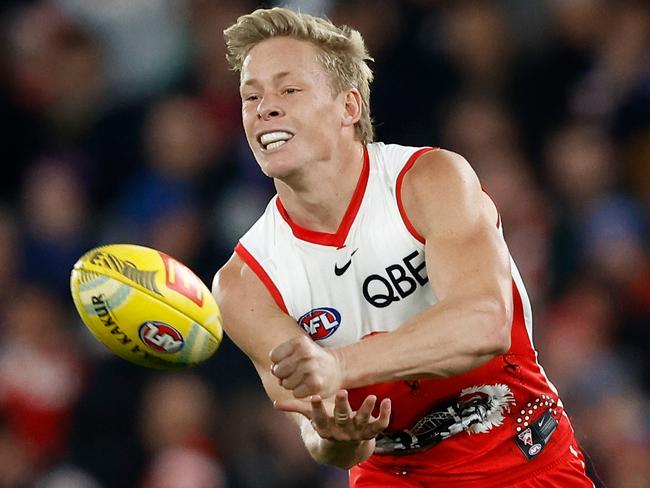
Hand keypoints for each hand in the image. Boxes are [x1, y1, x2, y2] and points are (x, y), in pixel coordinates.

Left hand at [270, 335, 343, 398]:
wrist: (338, 368)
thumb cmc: (313, 358)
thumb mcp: (299, 348)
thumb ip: (281, 357)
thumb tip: (273, 370)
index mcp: (299, 342)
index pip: (274, 357)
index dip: (279, 362)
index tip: (290, 361)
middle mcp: (305, 354)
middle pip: (278, 371)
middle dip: (283, 375)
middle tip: (296, 372)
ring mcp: (310, 369)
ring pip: (285, 384)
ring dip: (292, 384)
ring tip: (304, 377)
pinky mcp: (315, 384)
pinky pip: (295, 393)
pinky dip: (300, 392)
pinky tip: (309, 385)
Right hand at [275, 389, 391, 441]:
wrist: (345, 449)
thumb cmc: (327, 425)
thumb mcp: (313, 417)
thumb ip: (297, 408)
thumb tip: (276, 404)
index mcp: (326, 427)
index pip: (320, 419)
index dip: (317, 409)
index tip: (314, 397)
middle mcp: (342, 431)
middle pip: (342, 418)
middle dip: (342, 406)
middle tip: (342, 392)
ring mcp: (358, 432)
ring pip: (363, 422)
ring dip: (367, 409)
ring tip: (372, 397)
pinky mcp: (372, 431)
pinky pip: (380, 425)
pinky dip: (385, 415)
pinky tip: (387, 401)